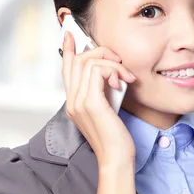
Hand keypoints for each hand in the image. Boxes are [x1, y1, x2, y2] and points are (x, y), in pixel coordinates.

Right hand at [61, 30, 136, 168]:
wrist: (116, 158)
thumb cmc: (116, 138)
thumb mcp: (109, 109)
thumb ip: (104, 93)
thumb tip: (112, 74)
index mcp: (74, 102)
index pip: (67, 69)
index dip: (69, 50)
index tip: (72, 35)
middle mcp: (72, 100)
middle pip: (77, 60)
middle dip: (101, 53)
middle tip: (120, 62)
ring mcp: (79, 102)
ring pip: (89, 63)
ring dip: (113, 64)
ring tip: (126, 78)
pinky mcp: (91, 103)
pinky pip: (97, 72)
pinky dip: (113, 71)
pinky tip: (123, 83)